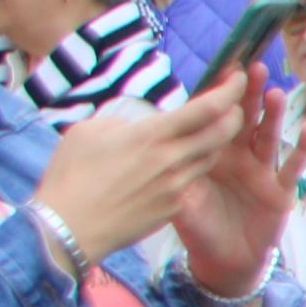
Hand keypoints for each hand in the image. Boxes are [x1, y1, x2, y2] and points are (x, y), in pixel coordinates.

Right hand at [32, 84, 246, 260]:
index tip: (238, 77)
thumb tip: (140, 125)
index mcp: (152, 136)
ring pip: (210, 158)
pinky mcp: (175, 208)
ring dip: (215, 142)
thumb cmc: (70, 176)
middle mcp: (172, 160)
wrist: (67, 229)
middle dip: (236, 114)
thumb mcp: (88, 132)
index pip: (206, 109)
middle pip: (223, 133)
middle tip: (234, 105)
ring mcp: (177, 187)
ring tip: (205, 131)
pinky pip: (192, 182)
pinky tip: (173, 166)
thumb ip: (123, 122)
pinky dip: (190, 168)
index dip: (230, 91)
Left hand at [172, 67, 305, 296]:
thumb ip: (172, 175)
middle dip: (248, 94)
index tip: (223, 69)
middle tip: (252, 68)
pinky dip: (302, 147)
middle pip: (244, 119)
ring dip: (273, 114)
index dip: (220, 95)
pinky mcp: (280, 190)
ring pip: (268, 136)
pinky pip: (293, 166)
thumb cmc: (198, 227)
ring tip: (274, 93)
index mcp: (211, 154)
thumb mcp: (178, 200)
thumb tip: (157, 149)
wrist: (222, 261)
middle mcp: (237, 156)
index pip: (215, 118)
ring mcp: (261, 171)